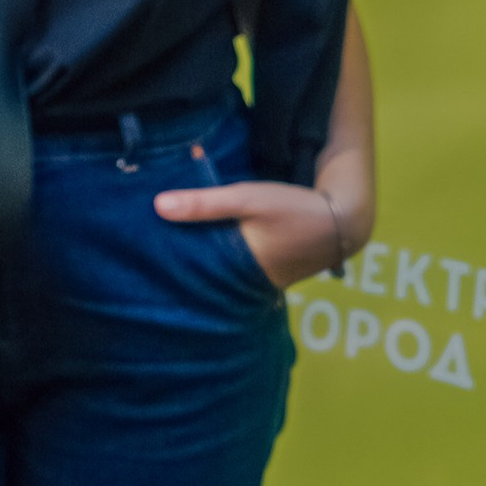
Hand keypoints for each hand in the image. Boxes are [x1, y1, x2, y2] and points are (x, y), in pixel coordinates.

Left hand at [154, 177, 354, 289]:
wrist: (344, 219)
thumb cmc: (294, 208)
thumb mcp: (247, 199)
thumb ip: (204, 204)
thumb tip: (157, 206)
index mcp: (238, 272)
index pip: (193, 276)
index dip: (169, 269)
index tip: (141, 261)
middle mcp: (248, 286)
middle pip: (206, 280)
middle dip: (182, 272)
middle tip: (145, 262)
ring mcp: (262, 284)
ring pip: (222, 278)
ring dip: (203, 267)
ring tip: (168, 258)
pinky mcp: (271, 275)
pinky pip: (237, 274)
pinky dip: (223, 265)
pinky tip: (207, 255)